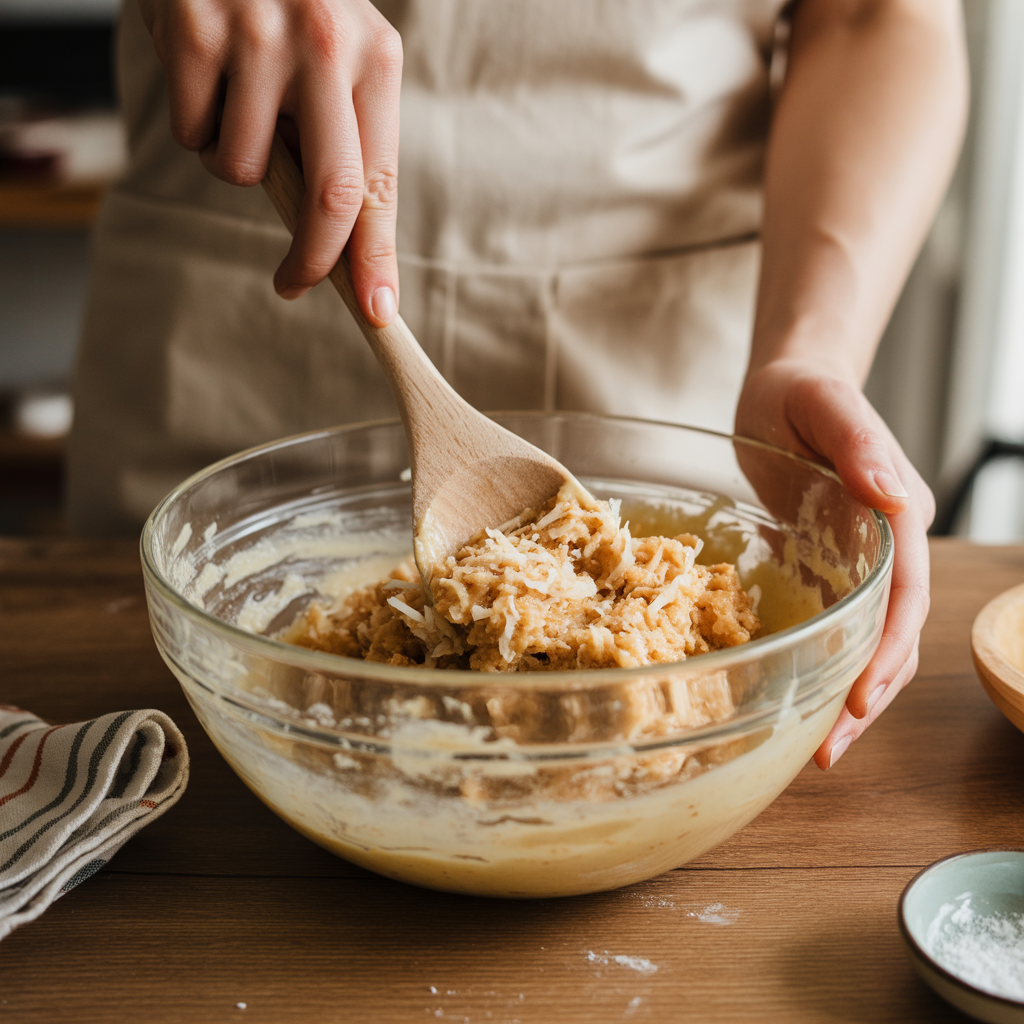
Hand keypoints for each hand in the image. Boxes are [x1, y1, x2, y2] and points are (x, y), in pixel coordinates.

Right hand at [138, 0, 402, 324]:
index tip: (377, 309)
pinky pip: (191, 132)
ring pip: (243, 169)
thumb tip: (333, 248)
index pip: (380, 182)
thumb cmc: (281, 10)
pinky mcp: (194, 29)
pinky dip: (192, 123)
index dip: (376, 255)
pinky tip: (201, 72)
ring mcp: (258, 34)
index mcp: (375, 59)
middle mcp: (326, 42)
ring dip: (232, 160)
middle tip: (293, 285)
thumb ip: (337, 141)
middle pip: (331, 193)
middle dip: (313, 257)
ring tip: (233, 101)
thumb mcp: (331, 59)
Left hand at [735, 358, 933, 769]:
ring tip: (822, 745)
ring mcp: (862, 559)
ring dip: (852, 691)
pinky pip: (838, 625)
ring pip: (871, 639)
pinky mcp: (829, 565)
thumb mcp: (824, 404)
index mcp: (899, 513)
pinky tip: (802, 696)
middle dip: (870, 692)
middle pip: (894, 632)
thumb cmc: (800, 389)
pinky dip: (827, 664)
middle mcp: (889, 544)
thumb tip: (891, 494)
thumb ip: (857, 444)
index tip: (862, 696)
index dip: (887, 650)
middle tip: (832, 748)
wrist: (785, 384)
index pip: (906, 595)